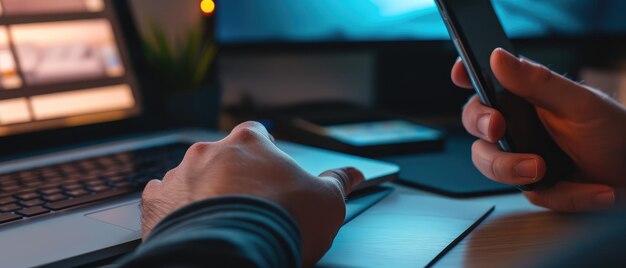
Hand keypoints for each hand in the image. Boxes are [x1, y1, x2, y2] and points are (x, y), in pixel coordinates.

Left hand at [140, 121, 363, 266]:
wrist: (231, 254)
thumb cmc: (282, 223)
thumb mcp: (327, 203)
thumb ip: (339, 182)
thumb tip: (354, 174)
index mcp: (250, 143)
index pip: (257, 134)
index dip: (265, 155)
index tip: (270, 176)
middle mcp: (211, 150)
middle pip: (223, 157)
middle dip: (233, 177)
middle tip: (248, 208)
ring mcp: (180, 174)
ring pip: (193, 177)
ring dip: (204, 193)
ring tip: (220, 222)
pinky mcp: (156, 201)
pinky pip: (164, 198)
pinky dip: (175, 209)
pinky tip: (191, 227)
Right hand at [453, 48, 625, 211]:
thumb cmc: (617, 134)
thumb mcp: (579, 104)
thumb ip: (537, 82)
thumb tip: (498, 58)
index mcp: (526, 96)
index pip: (486, 81)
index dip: (466, 75)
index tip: (460, 75)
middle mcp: (518, 124)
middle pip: (475, 125)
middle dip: (482, 127)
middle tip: (498, 129)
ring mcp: (521, 156)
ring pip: (488, 164)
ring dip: (513, 169)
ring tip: (544, 168)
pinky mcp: (534, 186)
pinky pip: (531, 195)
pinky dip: (564, 194)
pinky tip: (592, 189)